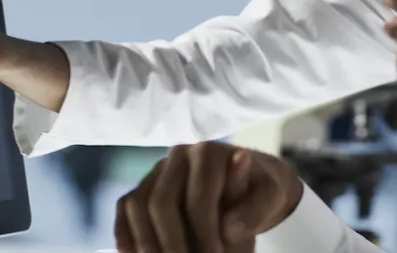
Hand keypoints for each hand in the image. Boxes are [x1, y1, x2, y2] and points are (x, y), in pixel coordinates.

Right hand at [114, 141, 303, 252]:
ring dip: (146, 242)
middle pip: (160, 202)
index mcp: (209, 153)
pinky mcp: (145, 185)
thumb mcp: (271, 196)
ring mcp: (158, 169)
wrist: (248, 183)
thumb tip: (229, 229)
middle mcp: (178, 154)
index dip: (204, 233)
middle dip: (172, 243)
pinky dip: (125, 233)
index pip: (198, 197)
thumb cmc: (259, 191)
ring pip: (137, 204)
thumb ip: (255, 209)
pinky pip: (126, 207)